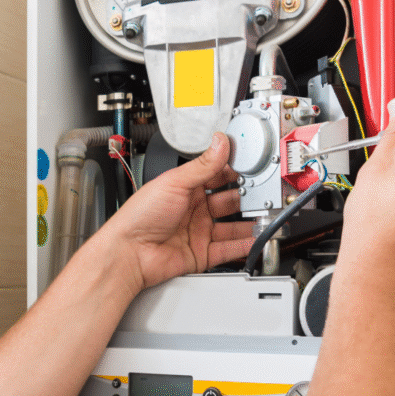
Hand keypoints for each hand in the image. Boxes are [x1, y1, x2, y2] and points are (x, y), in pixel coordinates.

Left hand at [94, 133, 253, 290]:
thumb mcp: (174, 182)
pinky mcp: (201, 253)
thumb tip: (220, 142)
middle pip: (228, 202)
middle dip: (246, 197)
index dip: (234, 172)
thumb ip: (202, 165)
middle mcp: (193, 209)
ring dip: (249, 222)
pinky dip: (244, 245)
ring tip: (265, 216)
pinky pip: (228, 249)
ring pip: (232, 226)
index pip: (216, 176)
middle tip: (262, 193)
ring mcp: (198, 232)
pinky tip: (256, 238)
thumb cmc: (139, 216)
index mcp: (185, 188)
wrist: (129, 251)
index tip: (252, 168)